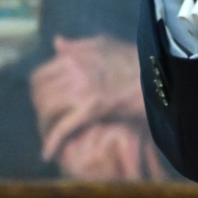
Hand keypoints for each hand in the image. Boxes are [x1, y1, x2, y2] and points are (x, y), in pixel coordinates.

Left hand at [30, 34, 161, 180]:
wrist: (160, 72)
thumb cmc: (136, 58)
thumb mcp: (106, 44)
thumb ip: (79, 45)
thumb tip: (56, 43)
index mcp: (74, 55)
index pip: (39, 77)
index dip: (38, 94)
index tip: (43, 104)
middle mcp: (74, 70)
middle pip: (40, 96)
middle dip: (41, 112)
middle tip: (48, 124)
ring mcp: (82, 88)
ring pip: (48, 112)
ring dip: (46, 127)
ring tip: (51, 137)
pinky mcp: (92, 108)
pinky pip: (64, 127)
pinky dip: (53, 142)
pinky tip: (47, 154)